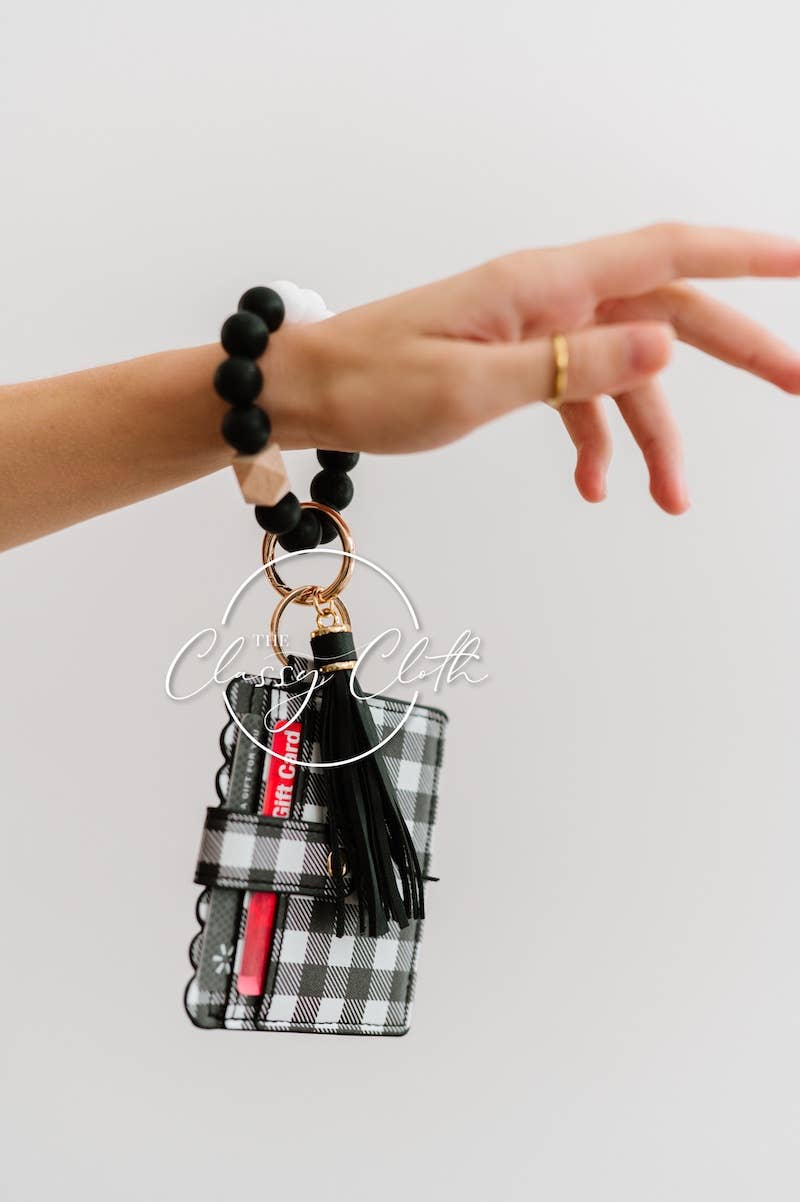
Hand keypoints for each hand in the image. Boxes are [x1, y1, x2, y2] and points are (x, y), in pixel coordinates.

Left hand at [266, 223, 799, 514]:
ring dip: (654, 435)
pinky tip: (595, 489)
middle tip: (799, 382)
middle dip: (736, 349)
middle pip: (666, 313)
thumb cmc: (371, 382)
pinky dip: (594, 441)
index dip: (744, 255)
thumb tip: (665, 342)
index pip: (665, 253)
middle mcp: (548, 297)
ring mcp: (534, 329)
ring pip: (623, 372)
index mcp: (543, 284)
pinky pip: (577, 395)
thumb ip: (571, 367)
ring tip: (671, 501)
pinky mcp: (516, 362)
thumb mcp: (473, 386)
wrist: (306, 392)